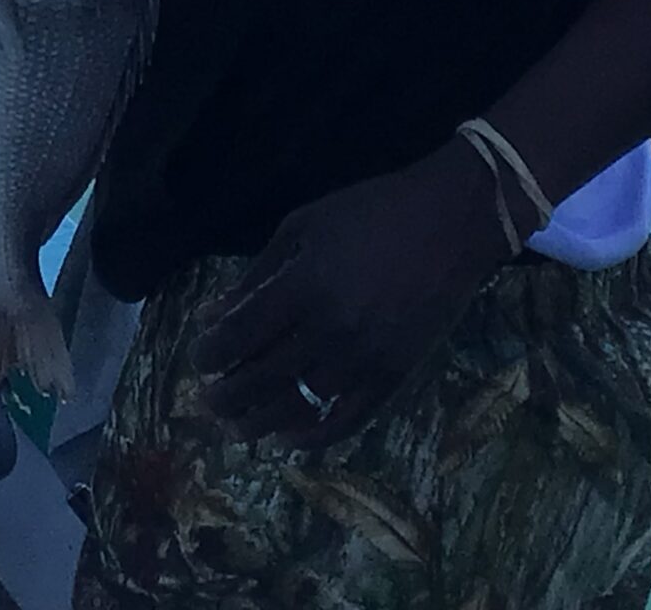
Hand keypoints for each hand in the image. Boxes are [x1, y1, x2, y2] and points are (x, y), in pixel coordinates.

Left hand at [192, 143, 515, 449]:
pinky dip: (315, 436)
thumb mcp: (303, 226)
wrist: (451, 222)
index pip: (241, 336)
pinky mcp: (395, 376)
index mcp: (304, 286)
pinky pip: (349, 420)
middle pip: (263, 378)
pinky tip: (290, 437)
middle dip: (226, 396)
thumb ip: (257, 274)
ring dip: (261, 422)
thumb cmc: (371, 212)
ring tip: (239, 428)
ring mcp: (365, 358)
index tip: (199, 360)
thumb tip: (214, 313)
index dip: (211, 355)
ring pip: (301, 407)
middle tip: (209, 402)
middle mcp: (331, 329)